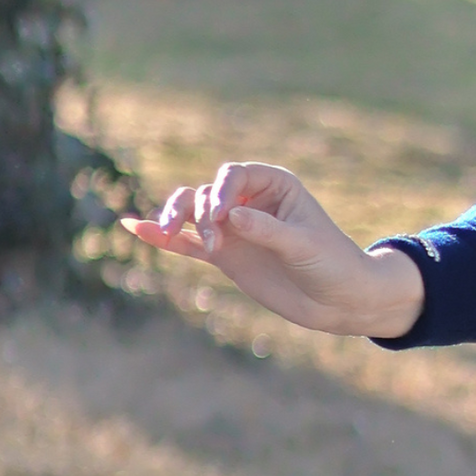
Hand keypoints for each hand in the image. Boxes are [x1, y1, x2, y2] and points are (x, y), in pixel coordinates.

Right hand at [121, 162, 424, 338]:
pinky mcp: (224, 254)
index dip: (222, 193)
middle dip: (197, 210)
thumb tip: (230, 216)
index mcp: (275, 185)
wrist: (340, 300)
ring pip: (192, 212)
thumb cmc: (332, 264)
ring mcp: (234, 228)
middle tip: (210, 242)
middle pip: (206, 192)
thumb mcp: (304, 245)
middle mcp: (250, 201)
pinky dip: (164, 237)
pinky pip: (188, 243)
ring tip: (168, 234)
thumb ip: (267, 230)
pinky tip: (136, 228)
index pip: (234, 176)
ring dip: (175, 218)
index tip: (223, 220)